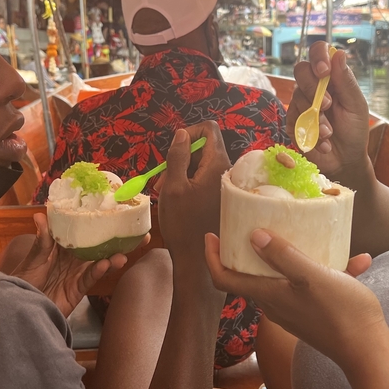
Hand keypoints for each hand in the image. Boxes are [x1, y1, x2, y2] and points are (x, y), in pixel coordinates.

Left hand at [11, 213, 141, 316]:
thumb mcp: (33, 258)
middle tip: (138, 234)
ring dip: (112, 258)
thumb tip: (40, 215)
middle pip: (99, 247)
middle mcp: (74, 258)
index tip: (118, 214)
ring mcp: (77, 274)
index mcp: (63, 245)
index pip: (84, 230)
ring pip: (100, 263)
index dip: (100, 222)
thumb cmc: (22, 280)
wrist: (19, 307)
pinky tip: (106, 265)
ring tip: (123, 253)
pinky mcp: (78, 290)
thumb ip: (42, 241)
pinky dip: (98, 272)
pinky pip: (90, 279)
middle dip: (117, 241)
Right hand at [157, 122, 231, 256]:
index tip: (172, 150)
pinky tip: (176, 198)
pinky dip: (189, 183)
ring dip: (181, 172)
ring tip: (164, 190)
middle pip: (203, 147)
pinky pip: (205, 180)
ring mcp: (225, 185)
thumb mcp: (173, 187)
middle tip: (162, 177)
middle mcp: (226, 171)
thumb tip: (182, 133)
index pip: (209, 129)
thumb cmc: (182, 223)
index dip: (189, 132)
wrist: (195, 259)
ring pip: (201, 165)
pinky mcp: (222, 197)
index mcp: (217, 164)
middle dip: (181, 157)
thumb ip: (177, 156)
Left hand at [204, 229, 382, 370]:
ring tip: (323, 237)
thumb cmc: (340, 312)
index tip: (212, 235)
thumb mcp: (311, 275)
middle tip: (262, 223)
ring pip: (287, 277)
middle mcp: (275, 305)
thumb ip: (283, 256)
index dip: (213, 258)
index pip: (225, 279)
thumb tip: (253, 236)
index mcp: (269, 294)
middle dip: (255, 249)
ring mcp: (294, 311)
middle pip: (252, 275)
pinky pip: (314, 287)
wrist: (367, 351)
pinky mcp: (313, 315)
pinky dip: (330, 272)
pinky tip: (357, 262)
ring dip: (301, 256)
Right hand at [288, 42, 370, 177]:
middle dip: (313, 88)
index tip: (324, 71)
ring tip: (330, 133)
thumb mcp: (356, 106)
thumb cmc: (354, 130)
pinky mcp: (292, 122)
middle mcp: (313, 86)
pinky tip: (323, 143)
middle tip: (327, 105)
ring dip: (315, 118)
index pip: (318, 52)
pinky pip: (292, 120)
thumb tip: (339, 54)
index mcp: (331, 77)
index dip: (318, 56)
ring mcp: (300, 104)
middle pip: (300, 71)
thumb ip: (346, 81)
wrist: (346, 160)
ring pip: (296, 97)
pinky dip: (309, 133)